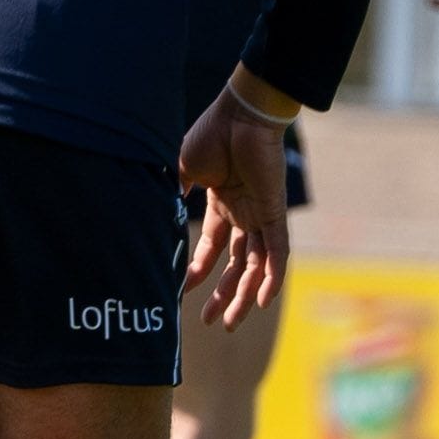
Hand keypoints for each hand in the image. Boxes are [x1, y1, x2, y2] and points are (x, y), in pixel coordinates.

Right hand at [176, 73, 297, 324]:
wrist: (241, 115)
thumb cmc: (213, 135)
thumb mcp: (185, 168)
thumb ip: (177, 192)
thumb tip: (160, 209)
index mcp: (223, 204)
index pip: (213, 248)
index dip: (199, 270)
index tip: (182, 290)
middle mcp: (244, 214)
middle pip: (237, 265)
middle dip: (224, 294)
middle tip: (212, 321)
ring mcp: (261, 215)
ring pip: (256, 266)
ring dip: (245, 296)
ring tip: (229, 322)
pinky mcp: (275, 213)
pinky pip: (278, 252)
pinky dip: (272, 277)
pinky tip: (262, 301)